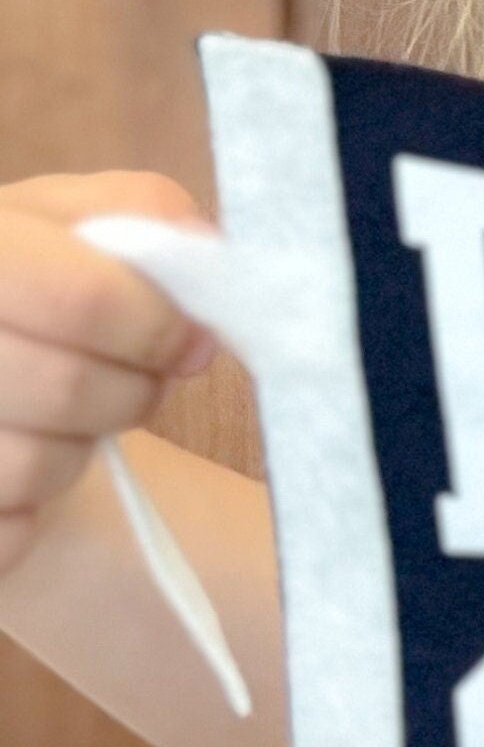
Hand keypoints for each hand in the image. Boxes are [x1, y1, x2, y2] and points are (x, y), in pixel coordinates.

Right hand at [0, 171, 218, 583]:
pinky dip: (29, 511)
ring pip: (36, 467)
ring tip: (62, 417)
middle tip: (138, 381)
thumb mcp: (63, 218)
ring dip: (79, 450)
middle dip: (133, 393)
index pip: (83, 300)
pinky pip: (6, 533)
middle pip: (69, 389)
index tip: (187, 340)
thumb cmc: (17, 284)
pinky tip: (12, 463)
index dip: (157, 327)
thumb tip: (202, 267)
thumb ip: (141, 213)